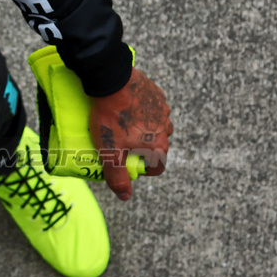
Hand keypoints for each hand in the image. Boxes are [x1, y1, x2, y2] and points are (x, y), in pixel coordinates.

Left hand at [88, 67, 172, 199]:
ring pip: (156, 125)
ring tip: (123, 124)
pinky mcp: (155, 92)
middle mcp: (166, 127)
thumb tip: (125, 196)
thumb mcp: (110, 153)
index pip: (157, 167)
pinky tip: (126, 108)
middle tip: (121, 143)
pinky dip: (143, 111)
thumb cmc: (111, 118)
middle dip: (143, 148)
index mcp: (159, 144)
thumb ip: (118, 177)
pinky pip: (152, 107)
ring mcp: (162, 108)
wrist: (110, 79)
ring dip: (144, 128)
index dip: (142, 170)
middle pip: (158, 146)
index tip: (126, 164)